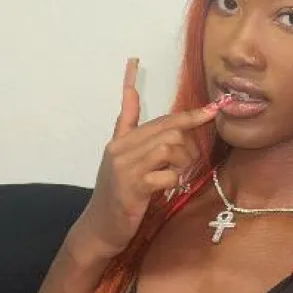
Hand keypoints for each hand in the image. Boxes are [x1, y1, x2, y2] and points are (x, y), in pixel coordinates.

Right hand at [74, 58, 223, 258]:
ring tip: (177, 176)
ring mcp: (125, 167)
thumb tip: (131, 94)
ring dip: (183, 162)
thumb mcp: (122, 159)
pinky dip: (175, 181)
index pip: (141, 110)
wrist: (101, 229)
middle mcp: (121, 149)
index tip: (143, 64)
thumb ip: (128, 128)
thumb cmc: (119, 195)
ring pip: (170, 147)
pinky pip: (167, 174)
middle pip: (169, 128)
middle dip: (189, 140)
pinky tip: (169, 188)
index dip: (148, 91)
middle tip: (190, 159)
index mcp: (121, 140)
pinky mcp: (132, 187)